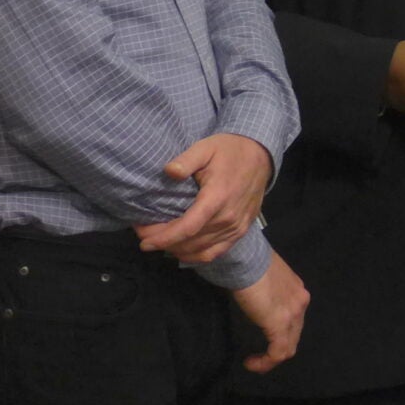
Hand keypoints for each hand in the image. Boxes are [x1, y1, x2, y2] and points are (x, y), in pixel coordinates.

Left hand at [134, 133, 271, 263]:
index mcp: (218, 197)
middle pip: (190, 241)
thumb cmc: (229, 151)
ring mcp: (236, 227)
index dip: (164, 238)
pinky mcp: (240, 231)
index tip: (144, 241)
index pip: (187, 227)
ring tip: (159, 242)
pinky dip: (196, 256)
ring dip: (177, 250)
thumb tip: (169, 172)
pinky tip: (181, 251)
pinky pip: (216, 252)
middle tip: (144, 237)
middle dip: (164, 243)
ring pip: (201, 250)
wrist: (261, 157)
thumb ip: (187, 160)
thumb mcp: (206, 148)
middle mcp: (228, 217)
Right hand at [229, 249, 308, 373]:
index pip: (294, 317)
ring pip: (288, 346)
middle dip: (277, 347)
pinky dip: (266, 362)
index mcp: (296, 290)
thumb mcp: (262, 279)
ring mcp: (294, 313)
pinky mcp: (280, 324)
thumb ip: (264, 292)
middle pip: (294, 333)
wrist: (246, 259)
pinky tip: (251, 363)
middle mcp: (301, 301)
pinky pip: (278, 352)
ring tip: (254, 362)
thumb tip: (253, 299)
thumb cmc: (247, 264)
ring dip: (271, 358)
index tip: (260, 335)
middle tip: (259, 354)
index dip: (280, 331)